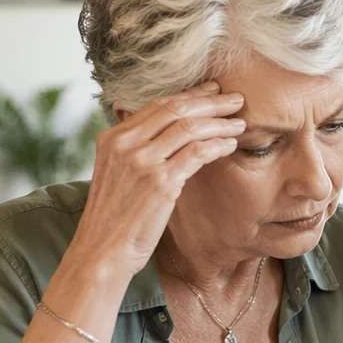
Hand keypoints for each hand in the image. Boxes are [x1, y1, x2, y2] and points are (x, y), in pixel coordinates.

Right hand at [65, 81, 245, 282]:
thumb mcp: (116, 175)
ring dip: (220, 123)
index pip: (157, 105)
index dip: (190, 95)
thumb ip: (134, 151)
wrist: (103, 251)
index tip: (212, 91)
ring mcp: (142, 161)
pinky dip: (218, 145)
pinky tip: (231, 146)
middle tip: (236, 99)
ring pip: (190, 127)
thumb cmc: (114, 219)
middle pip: (176, 109)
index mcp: (112, 137)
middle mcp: (125, 144)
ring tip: (240, 123)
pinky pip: (197, 153)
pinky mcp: (160, 182)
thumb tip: (163, 136)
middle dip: (211, 102)